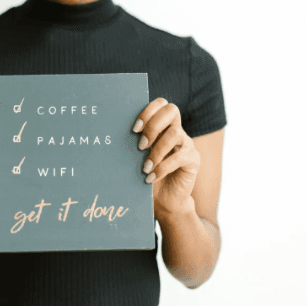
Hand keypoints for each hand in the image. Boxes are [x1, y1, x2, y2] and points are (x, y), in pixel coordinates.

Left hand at [132, 97, 199, 216]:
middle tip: (140, 145)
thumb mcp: (138, 157)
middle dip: (153, 125)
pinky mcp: (193, 160)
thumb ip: (134, 142)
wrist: (163, 201)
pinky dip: (162, 168)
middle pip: (172, 110)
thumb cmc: (147, 175)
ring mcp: (187, 144)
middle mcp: (177, 131)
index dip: (148, 111)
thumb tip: (113, 131)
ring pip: (175, 133)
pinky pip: (180, 157)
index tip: (134, 129)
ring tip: (145, 167)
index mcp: (164, 125)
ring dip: (157, 150)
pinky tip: (151, 178)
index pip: (161, 104)